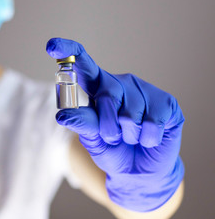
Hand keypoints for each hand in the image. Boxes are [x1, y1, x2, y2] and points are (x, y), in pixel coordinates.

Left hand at [46, 37, 184, 211]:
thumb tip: (62, 115)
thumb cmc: (113, 151)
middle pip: (108, 95)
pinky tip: (149, 138)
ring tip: (132, 137)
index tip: (51, 46)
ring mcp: (145, 90)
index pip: (83, 63)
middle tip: (113, 137)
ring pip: (131, 114)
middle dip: (108, 126)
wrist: (140, 172)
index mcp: (98, 87)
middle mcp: (121, 83)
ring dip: (129, 135)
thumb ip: (82, 124)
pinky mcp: (166, 102)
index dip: (68, 51)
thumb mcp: (93, 139)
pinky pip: (153, 121)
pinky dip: (148, 138)